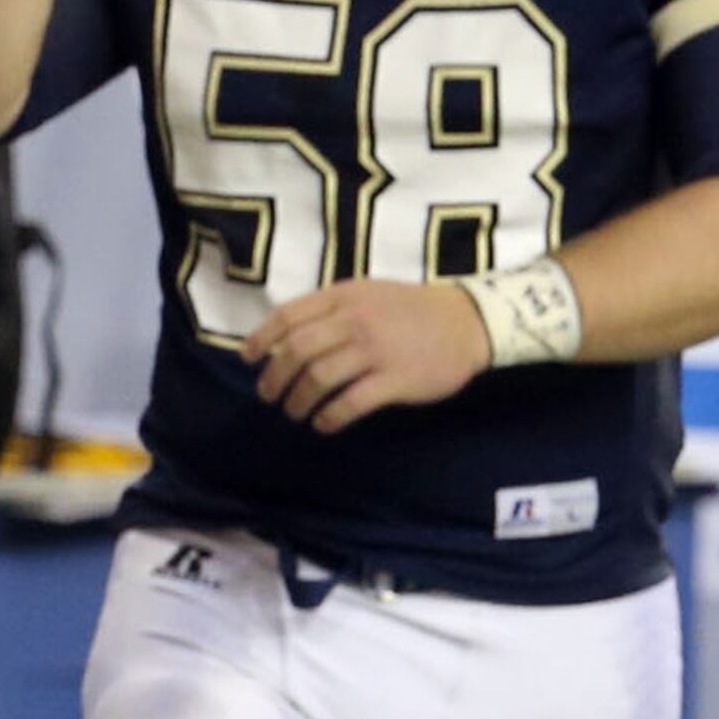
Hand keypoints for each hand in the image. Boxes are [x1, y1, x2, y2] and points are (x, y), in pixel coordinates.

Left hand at [244, 278, 492, 431]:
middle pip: (297, 352)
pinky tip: (325, 425)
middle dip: (275, 378)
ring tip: (296, 413)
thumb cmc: (414, 310)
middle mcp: (354, 322)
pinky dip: (330, 417)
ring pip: (319, 379)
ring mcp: (375, 351)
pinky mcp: (395, 380)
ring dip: (299, 401)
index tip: (249, 360)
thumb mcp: (369, 294)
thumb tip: (289, 338)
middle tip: (270, 396)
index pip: (288, 317)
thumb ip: (333, 310)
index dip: (260, 340)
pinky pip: (351, 403)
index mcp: (344, 297)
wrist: (469, 322)